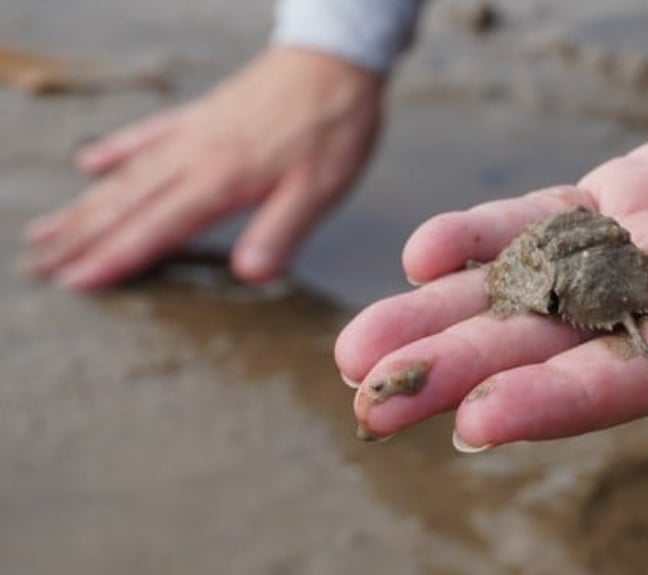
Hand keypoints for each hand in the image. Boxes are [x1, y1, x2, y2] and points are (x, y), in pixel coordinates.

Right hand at [25, 46, 382, 287]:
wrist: (335, 60)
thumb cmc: (331, 128)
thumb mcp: (320, 189)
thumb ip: (281, 231)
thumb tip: (248, 276)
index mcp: (220, 181)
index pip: (155, 228)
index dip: (114, 258)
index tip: (73, 284)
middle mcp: (193, 157)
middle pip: (125, 204)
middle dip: (80, 239)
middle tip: (38, 267)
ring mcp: (191, 133)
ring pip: (125, 175)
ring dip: (84, 205)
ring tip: (45, 229)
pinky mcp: (200, 115)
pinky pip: (146, 136)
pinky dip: (115, 151)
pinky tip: (89, 162)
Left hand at [336, 74, 647, 449]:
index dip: (573, 394)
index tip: (479, 423)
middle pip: (567, 341)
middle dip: (469, 368)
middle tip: (369, 399)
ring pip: (537, 286)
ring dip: (448, 314)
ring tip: (358, 347)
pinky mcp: (633, 199)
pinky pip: (549, 221)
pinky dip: (488, 235)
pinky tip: (423, 252)